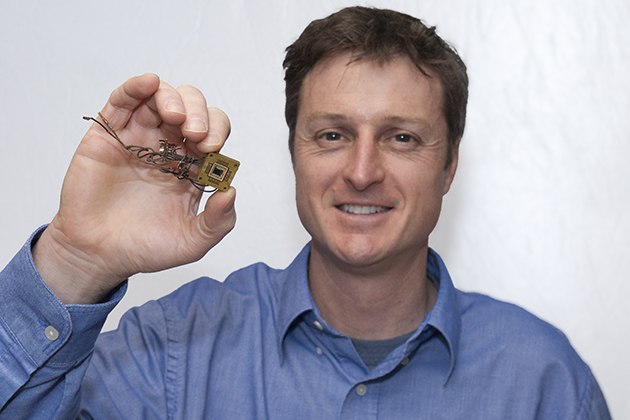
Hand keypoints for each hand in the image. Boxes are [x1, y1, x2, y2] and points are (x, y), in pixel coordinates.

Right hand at [32, 74, 236, 303]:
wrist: (98, 255)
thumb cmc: (145, 247)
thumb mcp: (192, 242)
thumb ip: (218, 222)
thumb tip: (231, 191)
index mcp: (191, 165)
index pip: (213, 132)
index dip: (217, 130)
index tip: (211, 147)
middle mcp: (168, 146)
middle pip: (192, 108)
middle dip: (200, 113)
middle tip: (196, 134)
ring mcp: (139, 137)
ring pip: (160, 97)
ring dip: (173, 98)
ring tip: (176, 117)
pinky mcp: (109, 134)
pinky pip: (123, 101)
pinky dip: (136, 86)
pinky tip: (149, 83)